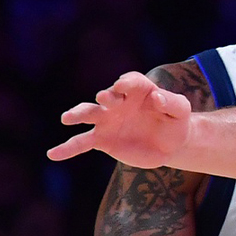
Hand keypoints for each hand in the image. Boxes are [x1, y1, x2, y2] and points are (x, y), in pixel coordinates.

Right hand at [48, 72, 191, 166]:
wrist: (171, 143)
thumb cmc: (176, 121)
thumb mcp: (182, 110)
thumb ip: (173, 102)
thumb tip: (157, 97)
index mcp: (138, 89)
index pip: (131, 81)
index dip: (126, 82)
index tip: (122, 86)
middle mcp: (119, 101)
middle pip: (107, 96)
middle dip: (106, 97)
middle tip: (104, 99)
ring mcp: (108, 120)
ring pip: (88, 114)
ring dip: (78, 114)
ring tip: (68, 118)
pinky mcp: (102, 139)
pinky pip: (82, 142)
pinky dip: (67, 148)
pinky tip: (53, 154)